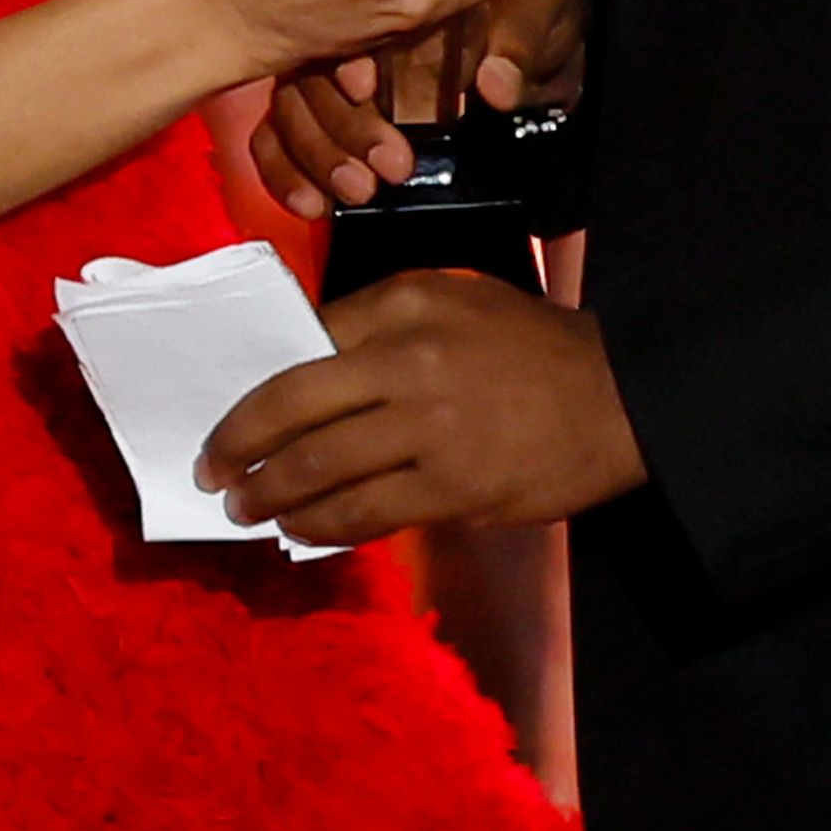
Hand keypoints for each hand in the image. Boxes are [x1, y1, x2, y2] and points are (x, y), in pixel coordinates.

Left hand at [198, 271, 647, 542]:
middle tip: (211, 468)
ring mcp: (428, 429)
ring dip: (269, 495)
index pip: (304, 340)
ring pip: (319, 468)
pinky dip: (322, 525)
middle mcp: (408, 360)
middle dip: (237, 444)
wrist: (619, 400)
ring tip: (246, 507)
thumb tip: (303, 366)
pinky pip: (365, 513)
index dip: (256, 383)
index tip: (229, 411)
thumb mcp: (456, 300)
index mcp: (404, 305)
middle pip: (292, 405)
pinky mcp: (451, 489)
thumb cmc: (529, 347)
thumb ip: (380, 324)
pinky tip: (301, 530)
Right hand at [250, 0, 575, 219]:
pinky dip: (287, 174)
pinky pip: (280, 140)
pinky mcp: (332, 120)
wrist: (547, 43)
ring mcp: (336, 76)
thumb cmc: (537, 11)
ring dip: (315, 156)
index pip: (348, 21)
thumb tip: (495, 86)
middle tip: (389, 165)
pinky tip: (313, 205)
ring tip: (357, 190)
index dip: (346, 56)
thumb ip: (519, 47)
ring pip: (289, 110)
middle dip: (340, 126)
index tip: (367, 90)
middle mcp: (354, 31)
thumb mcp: (541, 12)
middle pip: (310, 73)